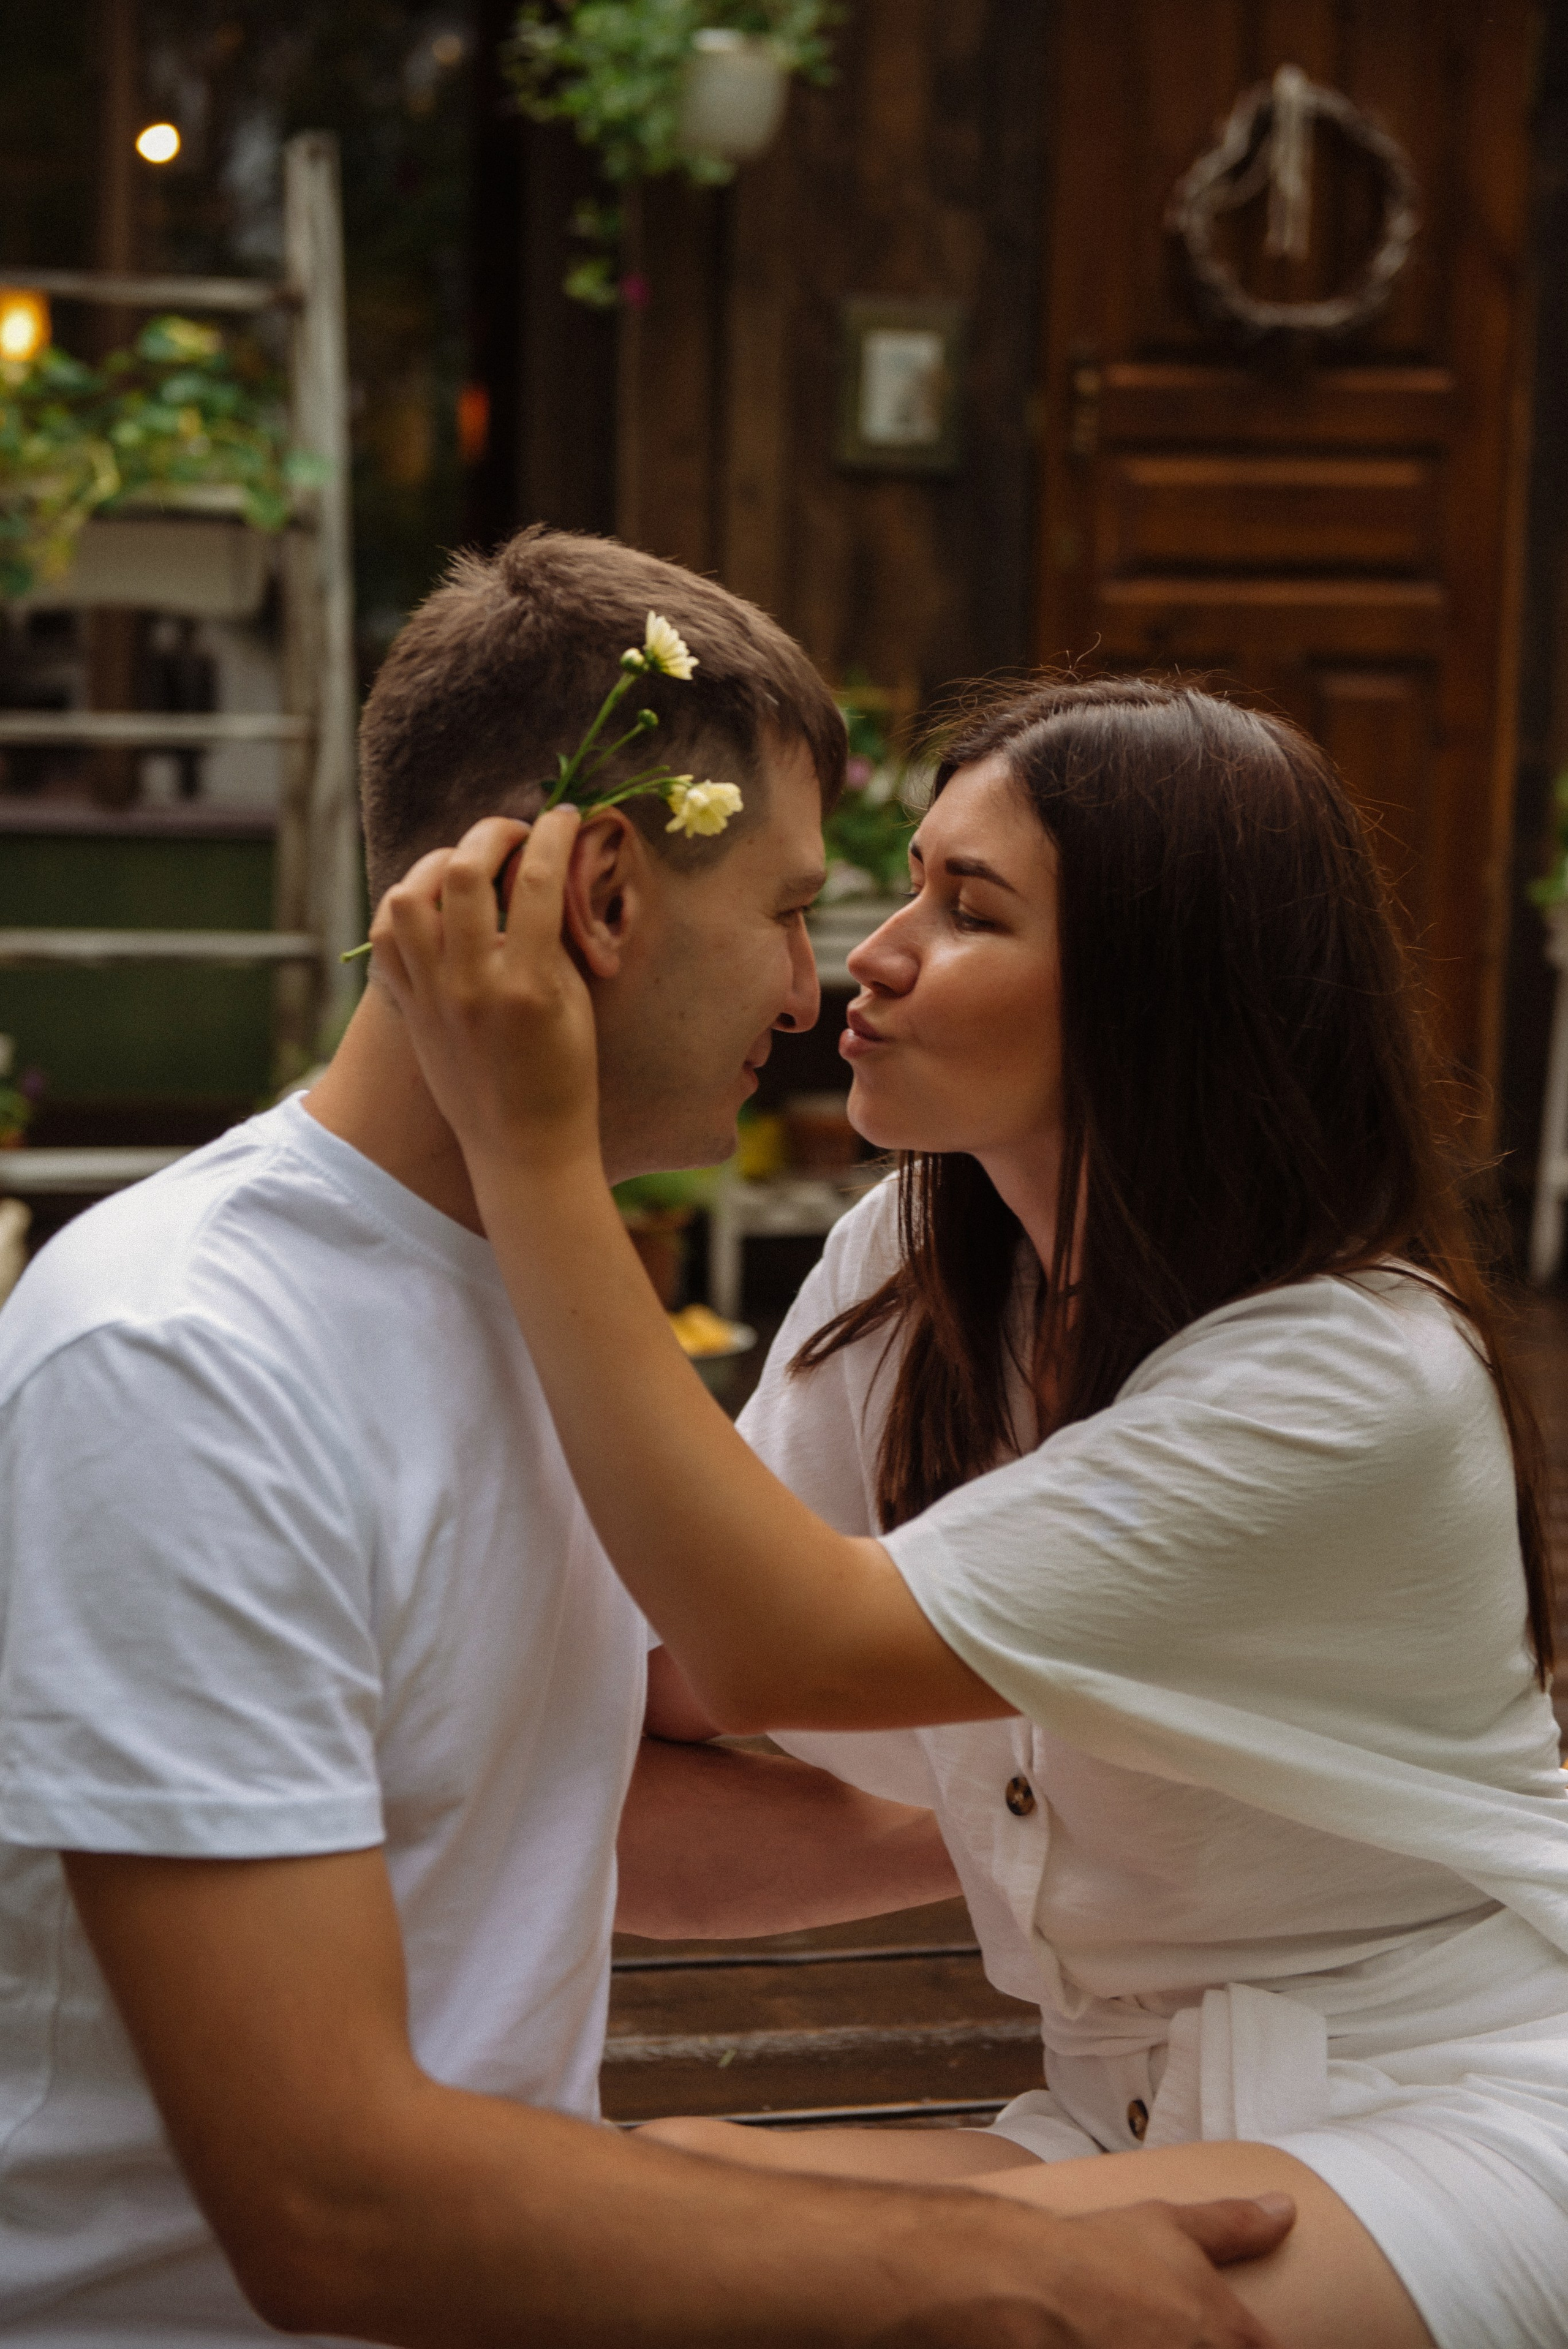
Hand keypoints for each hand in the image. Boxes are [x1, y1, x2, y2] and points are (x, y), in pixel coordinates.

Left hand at [370, 809, 598, 1178]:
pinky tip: (432, 907)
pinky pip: (384, 939)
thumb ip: (555, 937)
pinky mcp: (407, 1008)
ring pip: (407, 899)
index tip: (563, 818)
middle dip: (492, 834)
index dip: (552, 834)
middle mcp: (470, 985)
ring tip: (465, 867)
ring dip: (437, 866)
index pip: (536, 881)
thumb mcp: (576, 1003)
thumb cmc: (564, 1076)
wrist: (521, 1147)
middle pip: (463, 873)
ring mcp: (430, 996)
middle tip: (515, 834)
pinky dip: (404, 910)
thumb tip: (545, 874)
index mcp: (526, 984)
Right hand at [876, 2194, 1292, 2348]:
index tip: (1238, 2335)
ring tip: (1140, 2334)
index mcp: (1231, 2336)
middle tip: (1171, 2329)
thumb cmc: (1099, 2252)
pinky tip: (1117, 2344)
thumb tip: (1285, 2208)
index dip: (1253, 2342)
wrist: (1026, 2287)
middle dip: (1210, 2345)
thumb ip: (1236, 2224)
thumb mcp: (1173, 2226)